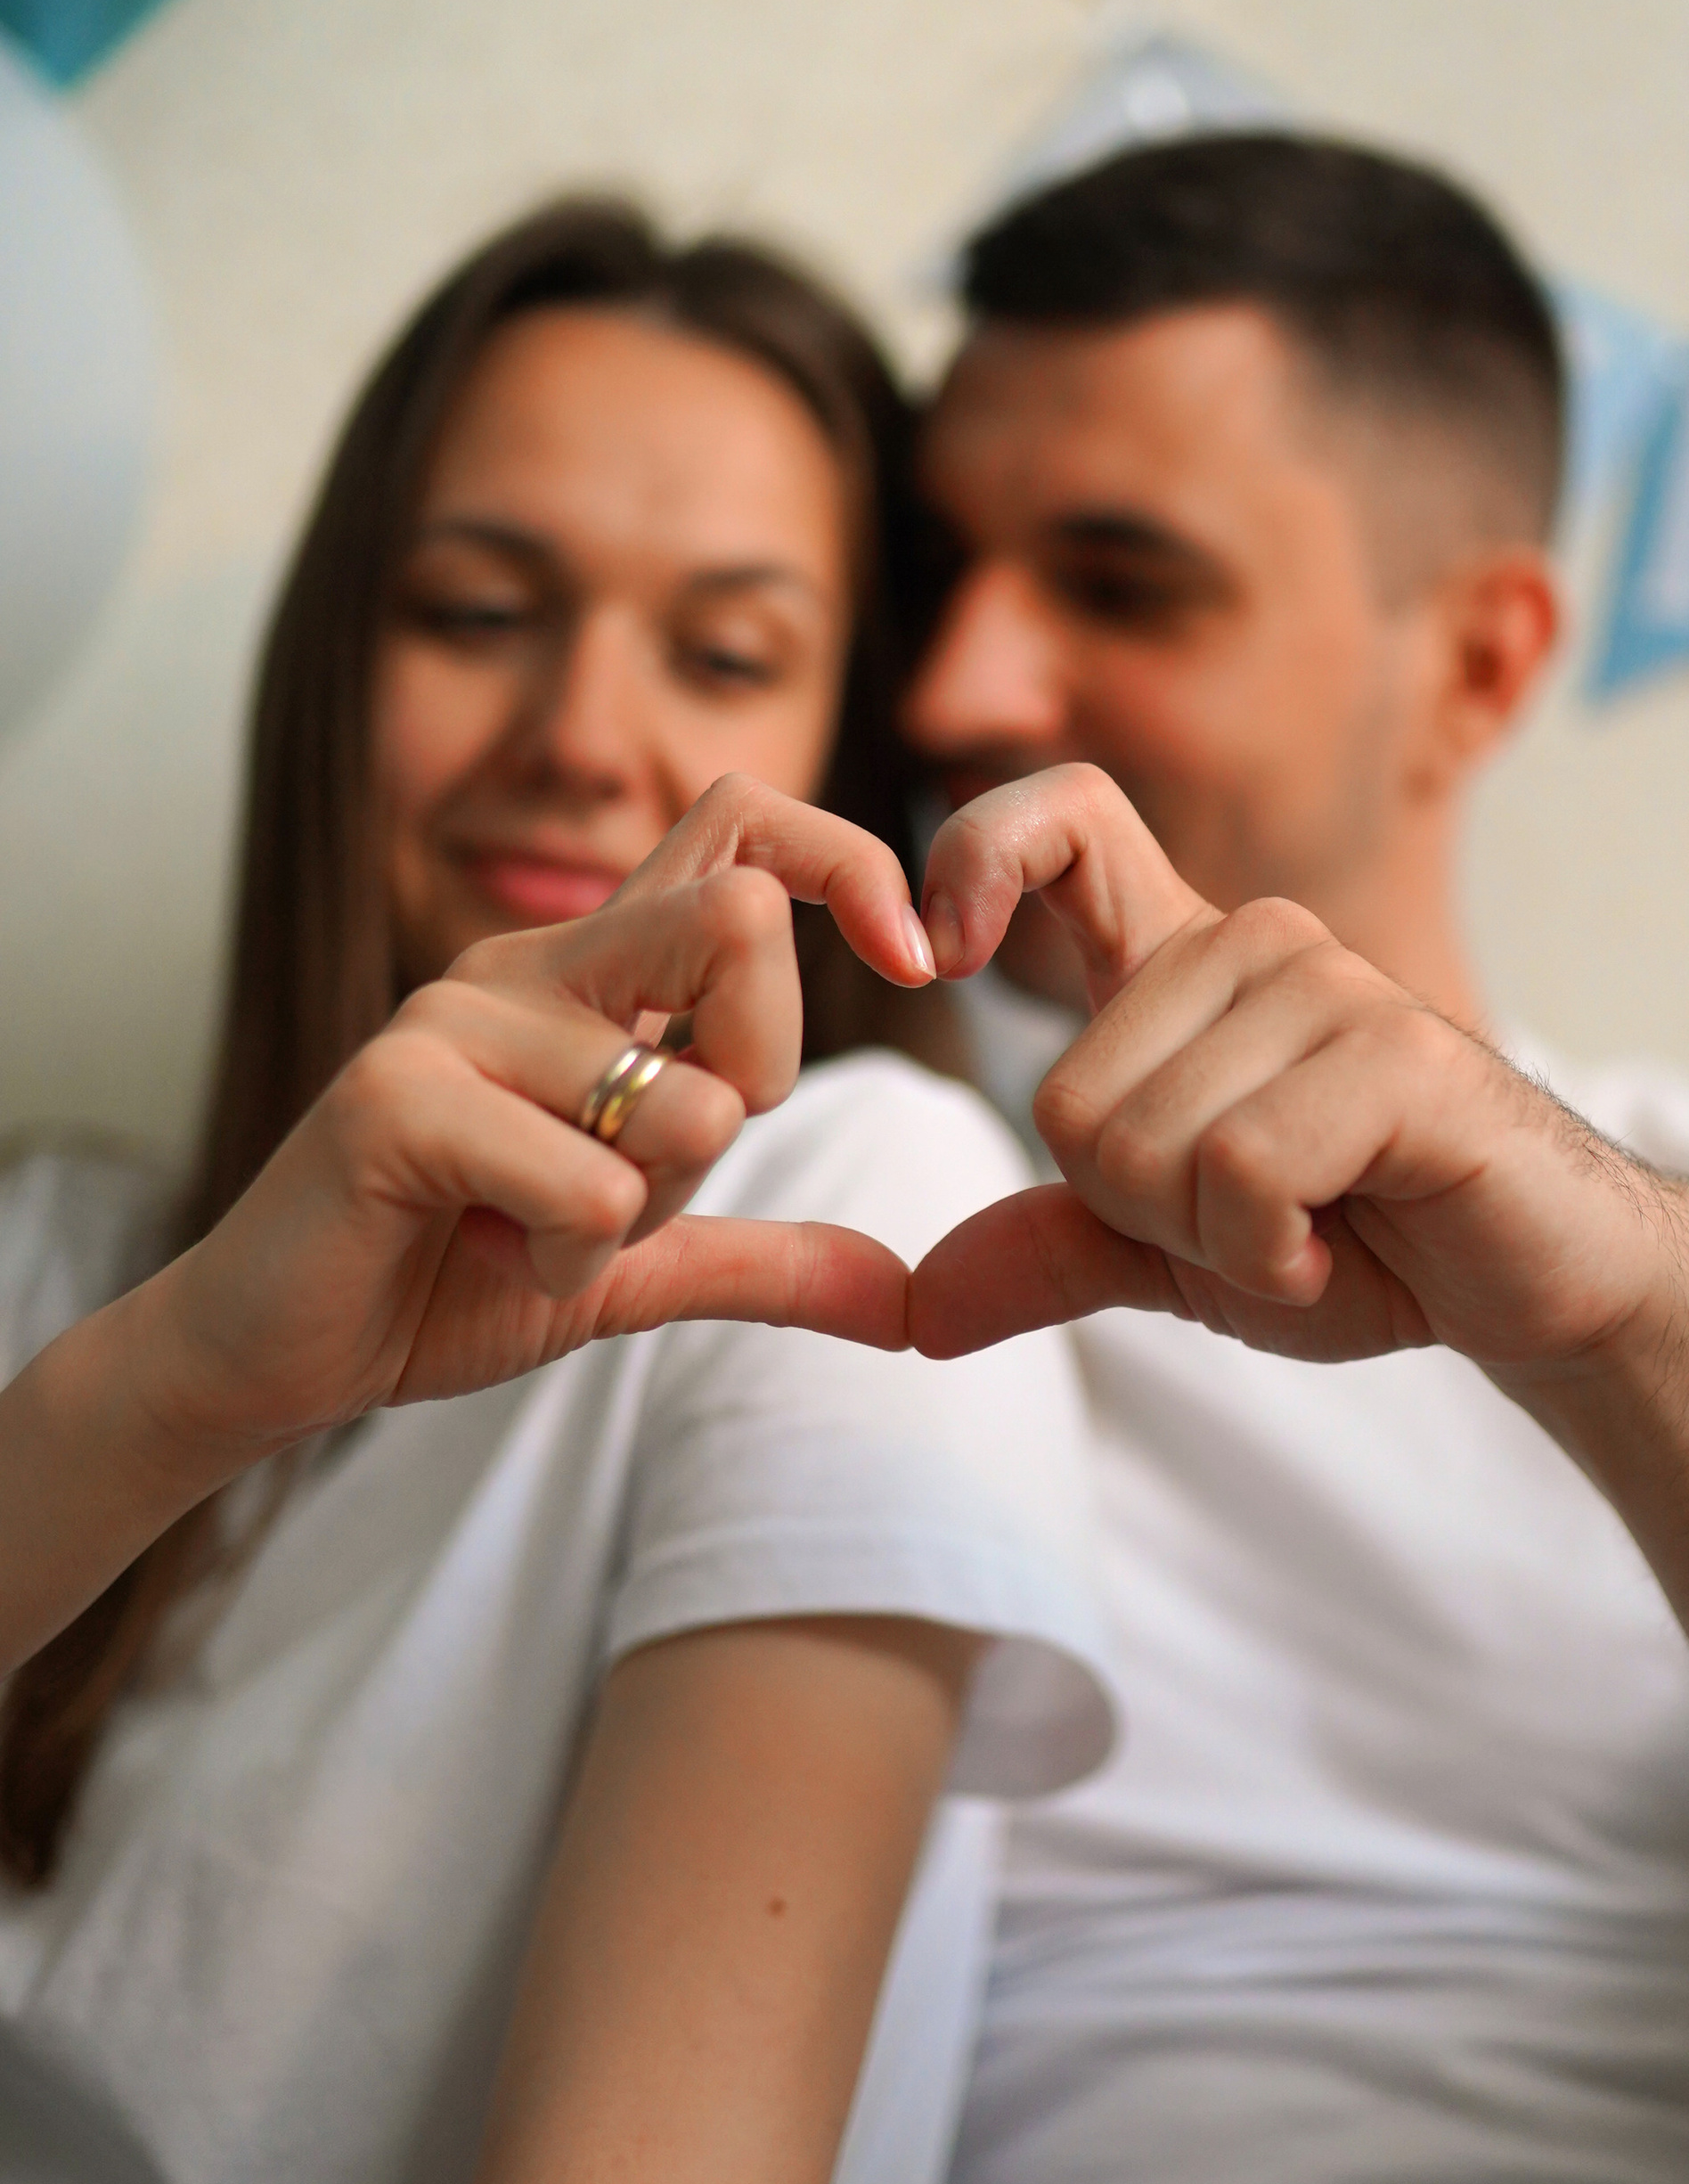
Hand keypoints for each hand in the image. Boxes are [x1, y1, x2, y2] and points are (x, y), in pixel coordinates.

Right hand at [146, 778, 932, 1465]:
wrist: (275, 1356)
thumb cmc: (443, 1282)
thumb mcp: (634, 1267)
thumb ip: (766, 1262)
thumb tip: (909, 1303)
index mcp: (591, 974)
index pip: (743, 827)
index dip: (851, 865)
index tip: (919, 963)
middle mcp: (529, 966)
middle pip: (738, 918)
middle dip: (762, 1068)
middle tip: (666, 1165)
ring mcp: (454, 1018)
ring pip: (681, 1100)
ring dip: (638, 1215)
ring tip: (532, 1231)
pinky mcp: (396, 1094)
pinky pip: (588, 1185)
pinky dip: (568, 1258)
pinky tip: (489, 1256)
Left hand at [908, 765, 1688, 1382]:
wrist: (1535, 1284)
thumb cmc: (1367, 1245)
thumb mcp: (1180, 1254)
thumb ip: (1057, 1251)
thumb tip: (919, 1310)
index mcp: (1188, 964)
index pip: (1065, 820)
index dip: (975, 858)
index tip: (939, 957)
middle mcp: (1254, 943)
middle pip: (1070, 1101)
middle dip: (1142, 1214)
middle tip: (1254, 1223)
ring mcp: (1331, 986)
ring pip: (1151, 1147)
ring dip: (1217, 1243)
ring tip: (1309, 1233)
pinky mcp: (1396, 1054)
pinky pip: (1243, 1172)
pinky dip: (1271, 1256)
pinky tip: (1334, 1253)